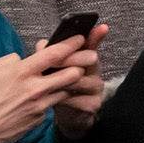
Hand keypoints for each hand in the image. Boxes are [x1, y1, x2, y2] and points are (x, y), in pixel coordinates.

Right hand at [0, 34, 93, 142]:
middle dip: (81, 65)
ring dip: (67, 83)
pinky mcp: (40, 119)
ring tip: (69, 77)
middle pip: (70, 74)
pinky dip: (51, 99)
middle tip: (86, 60)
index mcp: (21, 72)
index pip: (53, 54)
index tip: (80, 39)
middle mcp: (35, 88)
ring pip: (65, 90)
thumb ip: (10, 61)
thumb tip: (23, 59)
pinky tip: (44, 98)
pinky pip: (51, 105)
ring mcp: (40, 105)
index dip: (70, 45)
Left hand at [43, 22, 109, 141]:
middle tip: (53, 63)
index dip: (96, 36)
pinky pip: (77, 99)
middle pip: (87, 60)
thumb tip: (42, 44)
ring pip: (79, 80)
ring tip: (47, 85)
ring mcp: (96, 88)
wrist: (68, 114)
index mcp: (86, 58)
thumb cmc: (60, 86)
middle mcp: (95, 71)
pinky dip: (63, 100)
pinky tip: (54, 100)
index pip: (93, 44)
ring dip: (61, 82)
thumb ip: (50, 54)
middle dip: (70, 59)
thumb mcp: (55, 68)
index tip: (101, 27)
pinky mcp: (93, 104)